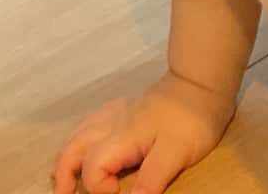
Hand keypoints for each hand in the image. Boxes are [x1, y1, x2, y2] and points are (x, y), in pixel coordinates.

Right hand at [51, 74, 235, 193]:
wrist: (203, 84)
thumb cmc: (191, 119)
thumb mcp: (175, 154)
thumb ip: (150, 181)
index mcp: (121, 137)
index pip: (92, 167)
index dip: (97, 187)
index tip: (117, 192)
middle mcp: (111, 124)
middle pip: (72, 149)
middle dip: (63, 174)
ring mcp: (116, 114)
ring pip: (78, 135)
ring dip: (69, 158)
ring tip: (69, 180)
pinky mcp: (125, 108)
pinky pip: (91, 124)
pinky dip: (82, 141)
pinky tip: (90, 148)